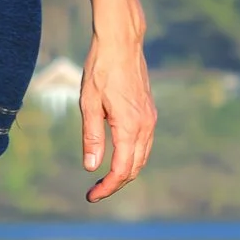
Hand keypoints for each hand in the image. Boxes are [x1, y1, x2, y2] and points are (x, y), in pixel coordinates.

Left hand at [79, 32, 155, 201]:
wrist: (122, 43)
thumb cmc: (101, 69)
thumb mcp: (89, 103)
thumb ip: (92, 137)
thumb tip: (91, 167)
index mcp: (129, 126)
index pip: (122, 170)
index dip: (107, 188)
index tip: (90, 196)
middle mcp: (145, 126)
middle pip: (135, 168)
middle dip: (116, 184)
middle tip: (94, 192)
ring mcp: (150, 119)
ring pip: (142, 157)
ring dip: (125, 172)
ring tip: (104, 180)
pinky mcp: (149, 112)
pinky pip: (144, 144)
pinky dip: (132, 158)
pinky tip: (118, 157)